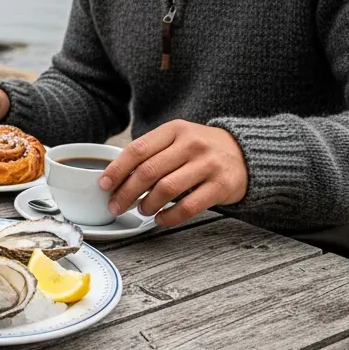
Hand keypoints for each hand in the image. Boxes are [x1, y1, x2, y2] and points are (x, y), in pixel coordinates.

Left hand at [99, 120, 247, 226]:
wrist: (245, 153)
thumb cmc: (201, 148)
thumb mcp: (178, 138)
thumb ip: (152, 152)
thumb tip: (116, 176)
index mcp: (174, 130)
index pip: (137, 150)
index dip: (117, 169)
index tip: (104, 185)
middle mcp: (191, 144)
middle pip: (148, 171)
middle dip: (126, 192)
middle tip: (115, 205)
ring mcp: (208, 164)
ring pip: (166, 189)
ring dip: (147, 204)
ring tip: (141, 210)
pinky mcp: (221, 186)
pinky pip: (188, 206)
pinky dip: (169, 217)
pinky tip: (161, 219)